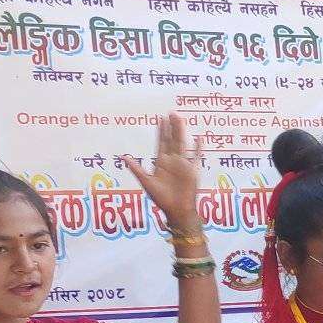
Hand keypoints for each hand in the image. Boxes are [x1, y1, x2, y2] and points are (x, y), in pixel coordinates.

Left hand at [122, 113, 201, 231]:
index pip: (161, 142)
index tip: (160, 119)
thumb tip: (122, 157)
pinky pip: (196, 157)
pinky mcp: (193, 171)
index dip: (161, 131)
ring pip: (183, 144)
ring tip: (181, 119)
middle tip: (171, 113)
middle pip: (172, 140)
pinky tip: (199, 138)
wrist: (176, 210)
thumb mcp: (146, 182)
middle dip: (172, 127)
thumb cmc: (161, 198)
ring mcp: (183, 165)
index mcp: (162, 162)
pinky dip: (198, 148)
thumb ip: (136, 168)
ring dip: (182, 132)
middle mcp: (173, 161)